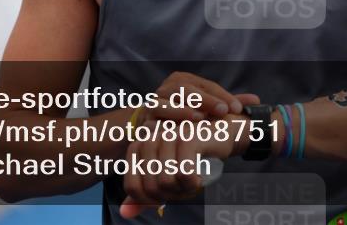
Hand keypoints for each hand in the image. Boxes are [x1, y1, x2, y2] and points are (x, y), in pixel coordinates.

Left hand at [119, 117, 239, 218]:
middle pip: (151, 187)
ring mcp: (168, 136)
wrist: (222, 134)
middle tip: (184, 186)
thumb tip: (124, 213)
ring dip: (183, 189)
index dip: (151, 198)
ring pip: (165, 181)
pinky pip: (183, 173)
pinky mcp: (187, 137)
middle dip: (170, 195)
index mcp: (139, 147)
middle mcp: (150, 139)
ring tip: (192, 180)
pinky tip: (199, 177)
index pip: (132, 187)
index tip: (167, 192)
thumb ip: (145, 193)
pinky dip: (192, 182)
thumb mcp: (167, 177)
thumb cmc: (193, 157)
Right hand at [143, 71, 258, 122]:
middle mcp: (169, 86)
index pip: (207, 86)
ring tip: (201, 118)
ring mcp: (155, 99)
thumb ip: (229, 104)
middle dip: (207, 100)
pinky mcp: (145, 114)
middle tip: (224, 112)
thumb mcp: (208, 109)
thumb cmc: (186, 117)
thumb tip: (257, 101)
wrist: (153, 129)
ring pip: (170, 99)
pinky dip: (168, 118)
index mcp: (185, 80)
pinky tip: (179, 127)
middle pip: (189, 90)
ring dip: (185, 109)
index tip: (238, 110)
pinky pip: (156, 114)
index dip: (224, 96)